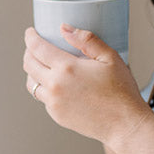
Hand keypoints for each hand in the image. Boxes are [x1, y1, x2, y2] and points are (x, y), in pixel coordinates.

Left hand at [23, 22, 150, 149]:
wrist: (124, 124)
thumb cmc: (121, 93)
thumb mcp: (110, 58)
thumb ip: (87, 40)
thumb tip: (65, 29)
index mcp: (67, 68)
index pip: (37, 47)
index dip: (30, 37)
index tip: (31, 33)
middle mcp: (56, 86)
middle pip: (29, 64)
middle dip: (29, 52)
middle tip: (35, 47)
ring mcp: (54, 103)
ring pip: (31, 84)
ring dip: (32, 72)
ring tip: (42, 66)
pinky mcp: (57, 116)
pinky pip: (43, 99)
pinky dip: (45, 89)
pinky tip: (56, 85)